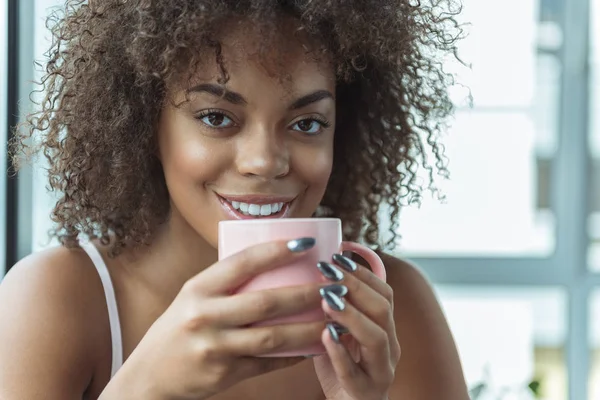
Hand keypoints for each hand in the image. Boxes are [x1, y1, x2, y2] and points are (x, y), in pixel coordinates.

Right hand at [112, 238, 324, 399]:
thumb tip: (276, 263)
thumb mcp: (194, 297)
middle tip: (334, 285)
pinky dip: (293, 356)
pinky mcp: (224, 374)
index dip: (277, 251)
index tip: (307, 243)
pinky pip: (267, 364)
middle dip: (306, 293)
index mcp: (198, 288)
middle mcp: (204, 315)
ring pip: (273, 337)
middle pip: (266, 302)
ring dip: (308, 328)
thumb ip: (227, 283)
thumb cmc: (179, 327)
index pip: (243, 262)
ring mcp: (214, 347)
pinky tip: (313, 348)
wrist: (149, 376)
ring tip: (334, 318)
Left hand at [313, 254, 400, 399]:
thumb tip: (314, 274)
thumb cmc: (341, 370)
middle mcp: (389, 347)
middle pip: (383, 309)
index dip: (363, 273)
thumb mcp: (338, 334)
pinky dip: (339, 352)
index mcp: (385, 329)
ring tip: (326, 300)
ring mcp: (381, 371)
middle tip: (328, 272)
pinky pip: (354, 372)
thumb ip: (332, 311)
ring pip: (377, 338)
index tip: (337, 256)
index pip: (384, 293)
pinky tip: (324, 336)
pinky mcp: (366, 392)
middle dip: (355, 286)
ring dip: (351, 315)